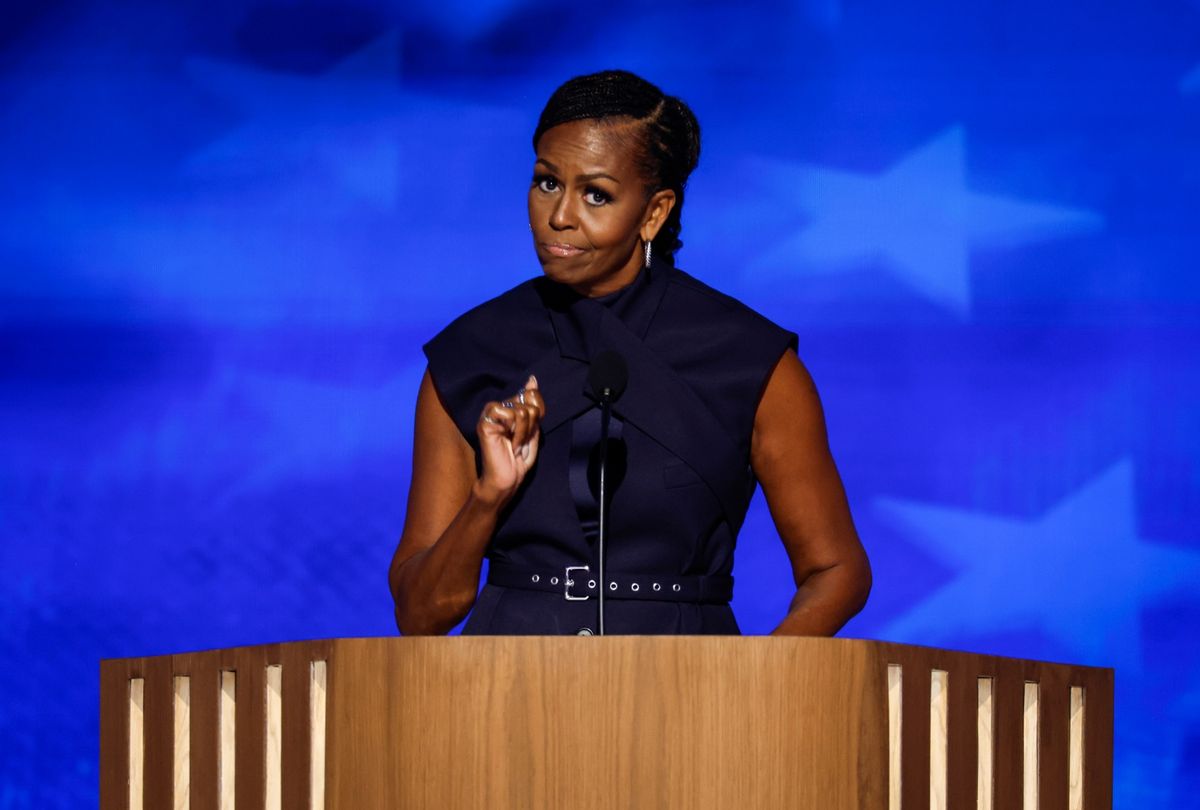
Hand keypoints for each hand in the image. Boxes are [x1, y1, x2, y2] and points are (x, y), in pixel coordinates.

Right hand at [475, 375, 545, 505]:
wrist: (507, 479)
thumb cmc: (518, 459)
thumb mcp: (533, 429)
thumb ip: (533, 405)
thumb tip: (532, 379)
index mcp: (510, 407)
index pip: (532, 394)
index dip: (539, 413)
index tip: (531, 431)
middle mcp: (500, 407)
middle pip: (529, 402)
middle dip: (532, 426)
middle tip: (521, 441)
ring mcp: (490, 414)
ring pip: (522, 410)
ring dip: (524, 432)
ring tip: (516, 444)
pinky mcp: (485, 422)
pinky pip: (510, 415)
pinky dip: (516, 432)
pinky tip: (510, 443)